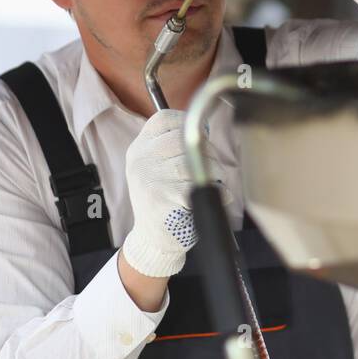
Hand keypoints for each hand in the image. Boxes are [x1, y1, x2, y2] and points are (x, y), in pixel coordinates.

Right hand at [120, 109, 233, 278]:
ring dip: (215, 172)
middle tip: (212, 166)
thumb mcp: (157, 167)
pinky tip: (217, 197)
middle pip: (184, 138)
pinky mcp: (164, 200)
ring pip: (195, 162)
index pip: (165, 119)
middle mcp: (141, 161)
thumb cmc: (163, 199)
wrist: (153, 239)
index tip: (199, 138)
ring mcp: (150, 180)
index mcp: (139, 149)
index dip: (188, 124)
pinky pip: (202, 186)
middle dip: (208, 151)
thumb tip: (202, 127)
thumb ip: (173, 146)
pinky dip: (218, 192)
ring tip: (213, 183)